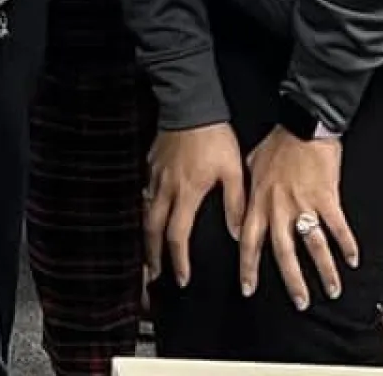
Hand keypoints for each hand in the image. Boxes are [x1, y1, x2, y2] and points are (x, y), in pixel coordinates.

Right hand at [142, 123, 243, 288]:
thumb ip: (235, 203)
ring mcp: (155, 175)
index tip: (181, 278)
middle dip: (152, 255)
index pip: (177, 235)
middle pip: (152, 229)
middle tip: (153, 274)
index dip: (178, 260)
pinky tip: (150, 212)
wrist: (190, 104)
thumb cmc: (214, 137)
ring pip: (145, 211)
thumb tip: (237, 233)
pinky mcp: (151, 163)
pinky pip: (145, 191)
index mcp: (186, 193)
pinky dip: (146, 208)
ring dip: (146, 234)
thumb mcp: (233, 170)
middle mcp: (166, 188)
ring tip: (149, 250)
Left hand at [240, 128, 354, 308]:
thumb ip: (245, 189)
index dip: (248, 268)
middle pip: (283, 253)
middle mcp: (279, 208)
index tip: (248, 289)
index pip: (249, 242)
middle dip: (291, 281)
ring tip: (332, 290)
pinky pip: (338, 227)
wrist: (303, 124)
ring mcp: (303, 204)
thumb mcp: (250, 164)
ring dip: (324, 271)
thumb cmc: (277, 143)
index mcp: (259, 202)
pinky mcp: (327, 198)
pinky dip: (347, 245)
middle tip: (299, 302)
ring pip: (313, 246)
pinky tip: (353, 260)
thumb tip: (238, 203)